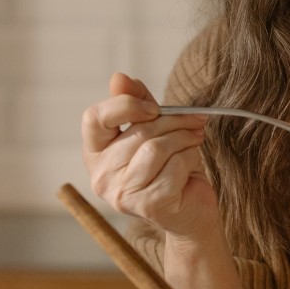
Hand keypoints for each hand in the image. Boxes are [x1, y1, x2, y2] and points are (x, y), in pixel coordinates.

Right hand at [81, 72, 218, 239]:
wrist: (192, 210)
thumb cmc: (171, 167)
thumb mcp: (154, 130)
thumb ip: (137, 103)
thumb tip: (119, 78)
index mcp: (95, 153)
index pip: (94, 118)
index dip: (125, 104)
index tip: (153, 106)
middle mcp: (101, 176)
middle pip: (138, 131)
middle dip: (173, 121)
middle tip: (195, 120)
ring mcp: (122, 194)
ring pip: (156, 147)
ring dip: (184, 139)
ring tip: (194, 140)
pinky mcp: (148, 205)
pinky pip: (174, 166)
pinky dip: (189, 159)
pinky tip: (191, 166)